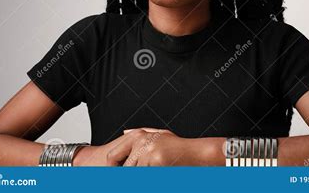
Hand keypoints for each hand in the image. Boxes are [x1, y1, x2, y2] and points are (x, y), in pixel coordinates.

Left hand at [73, 127, 224, 165]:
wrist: (197, 153)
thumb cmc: (179, 147)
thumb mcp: (159, 136)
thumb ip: (140, 134)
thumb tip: (124, 132)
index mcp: (138, 136)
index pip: (112, 156)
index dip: (110, 170)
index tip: (113, 174)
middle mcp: (140, 142)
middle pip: (122, 169)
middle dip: (125, 174)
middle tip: (141, 170)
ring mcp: (147, 153)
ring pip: (131, 173)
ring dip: (141, 174)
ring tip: (156, 167)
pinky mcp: (155, 162)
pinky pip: (143, 175)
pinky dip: (150, 176)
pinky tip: (160, 170)